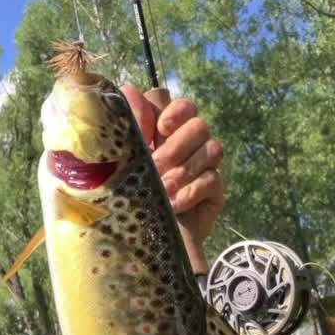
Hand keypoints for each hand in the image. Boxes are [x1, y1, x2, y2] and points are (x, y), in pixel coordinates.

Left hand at [121, 85, 225, 273]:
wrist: (142, 245)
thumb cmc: (124, 201)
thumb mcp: (119, 164)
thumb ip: (126, 129)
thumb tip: (127, 90)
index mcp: (159, 132)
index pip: (176, 104)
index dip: (172, 110)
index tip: (161, 127)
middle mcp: (184, 144)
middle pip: (198, 122)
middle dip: (177, 145)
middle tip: (157, 167)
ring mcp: (203, 165)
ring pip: (211, 147)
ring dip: (184, 169)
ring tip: (163, 190)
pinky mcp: (215, 188)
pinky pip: (214, 178)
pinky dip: (193, 190)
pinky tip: (175, 204)